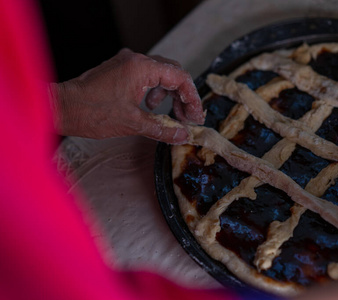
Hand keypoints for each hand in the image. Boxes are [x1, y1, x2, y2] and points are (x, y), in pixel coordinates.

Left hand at [49, 48, 203, 143]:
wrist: (62, 108)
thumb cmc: (92, 113)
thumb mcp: (133, 124)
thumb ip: (163, 129)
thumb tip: (183, 136)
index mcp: (142, 68)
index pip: (180, 78)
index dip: (192, 98)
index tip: (195, 116)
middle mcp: (136, 60)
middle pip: (173, 73)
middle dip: (182, 97)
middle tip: (186, 118)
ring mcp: (127, 62)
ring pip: (160, 74)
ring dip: (168, 94)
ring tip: (168, 114)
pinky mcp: (120, 69)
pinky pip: (146, 76)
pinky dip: (154, 91)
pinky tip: (149, 107)